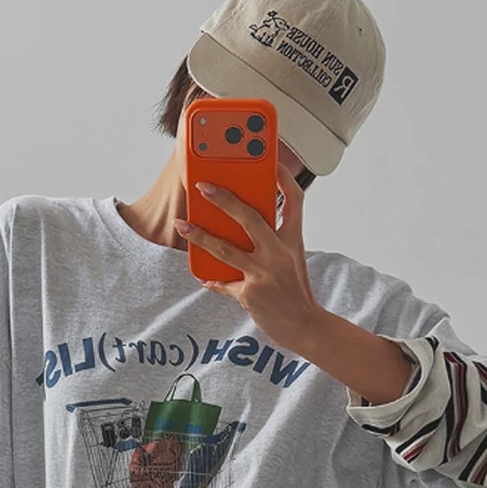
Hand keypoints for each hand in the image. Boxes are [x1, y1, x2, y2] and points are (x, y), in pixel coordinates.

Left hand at [173, 161, 325, 353]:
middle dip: (223, 199)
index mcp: (293, 240)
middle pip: (249, 217)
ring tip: (182, 225)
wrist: (304, 326)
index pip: (294, 198)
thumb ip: (272, 240)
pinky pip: (223, 282)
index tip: (270, 160)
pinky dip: (212, 279)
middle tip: (203, 187)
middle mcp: (279, 253)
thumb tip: (240, 224)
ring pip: (224, 249)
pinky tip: (202, 276)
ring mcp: (263, 273)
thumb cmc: (295, 290)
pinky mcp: (249, 294)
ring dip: (199, 236)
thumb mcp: (291, 258)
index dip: (283, 176)